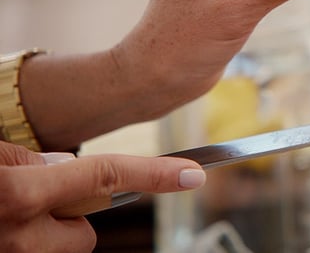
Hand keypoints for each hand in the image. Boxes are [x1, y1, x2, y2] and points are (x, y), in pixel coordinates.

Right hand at [0, 141, 204, 252]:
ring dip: (42, 232)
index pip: (104, 177)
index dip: (152, 174)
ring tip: (6, 210)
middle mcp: (19, 233)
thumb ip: (35, 164)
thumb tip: (67, 165)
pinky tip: (2, 221)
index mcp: (20, 194)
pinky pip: (32, 252)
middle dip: (69, 220)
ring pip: (57, 249)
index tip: (192, 175)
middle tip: (32, 200)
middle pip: (84, 237)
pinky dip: (24, 238)